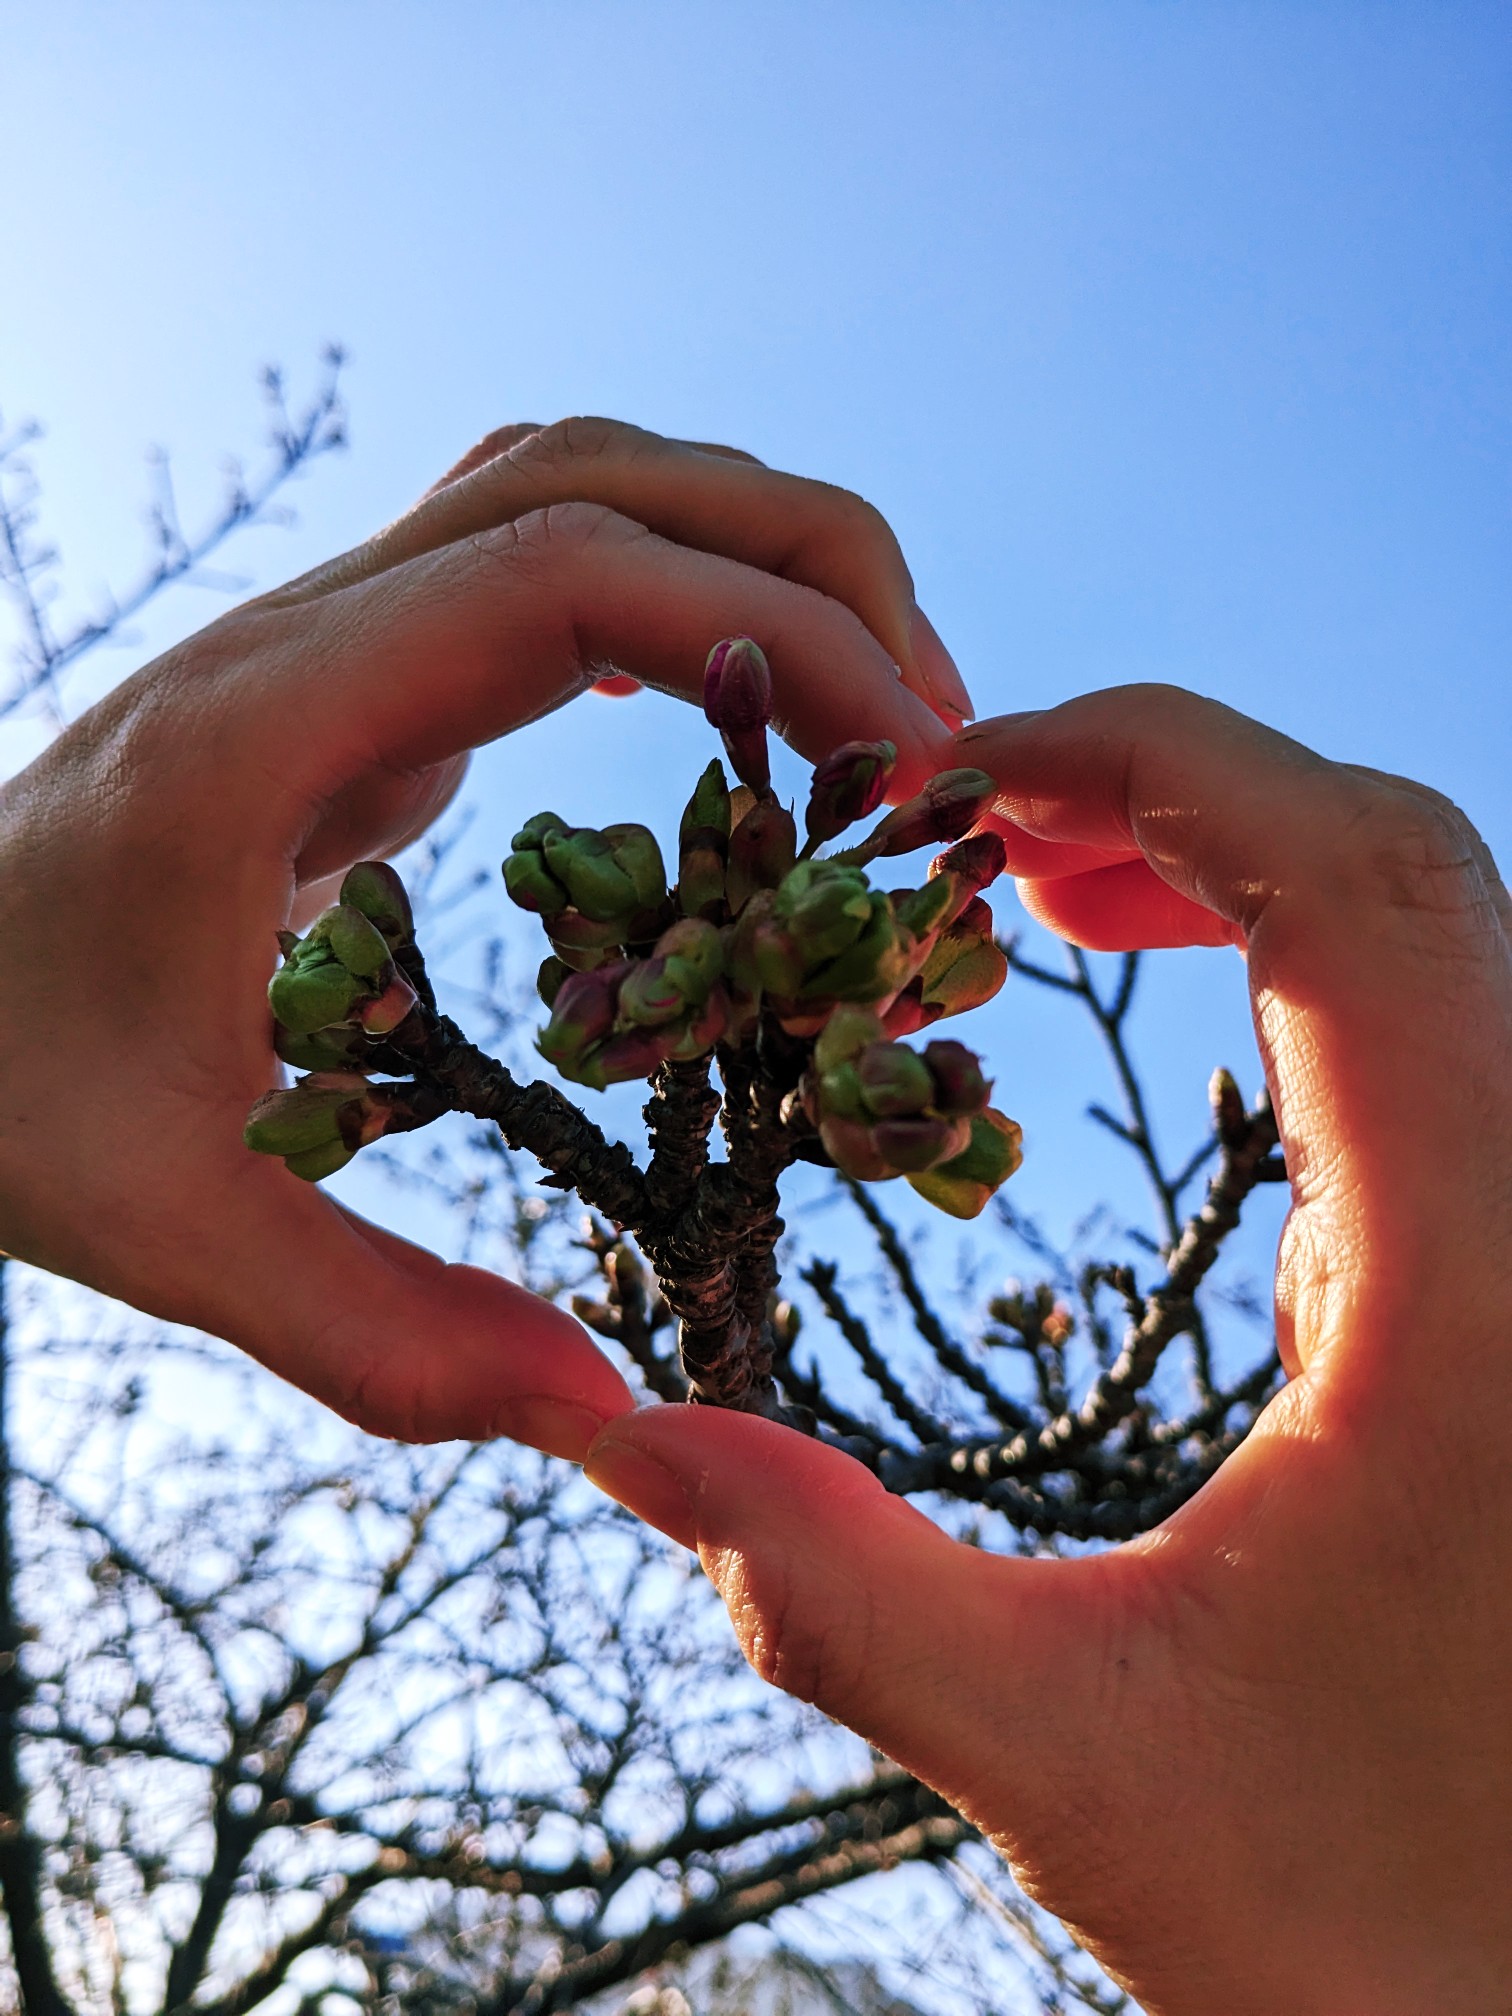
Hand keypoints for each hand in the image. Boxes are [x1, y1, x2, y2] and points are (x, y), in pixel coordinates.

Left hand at [0, 418, 961, 1450]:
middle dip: (806, 567)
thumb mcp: (170, 1223)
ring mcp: (322, 642)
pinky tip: (729, 718)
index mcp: (268, 726)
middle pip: (595, 476)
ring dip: (741, 551)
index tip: (905, 763)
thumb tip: (603, 1410)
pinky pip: (533, 564)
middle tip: (938, 732)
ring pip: (567, 485)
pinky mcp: (345, 683)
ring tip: (870, 704)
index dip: (772, 635)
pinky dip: (669, 599)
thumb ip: (383, 1330)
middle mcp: (302, 638)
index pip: (564, 575)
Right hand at [585, 686, 1511, 2013]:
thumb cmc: (1367, 1923)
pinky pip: (1449, 1020)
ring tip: (1042, 884)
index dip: (1141, 759)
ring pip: (1439, 924)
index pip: (1343, 877)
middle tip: (966, 831)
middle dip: (1170, 788)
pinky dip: (1304, 951)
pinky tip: (1182, 1008)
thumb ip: (835, 1593)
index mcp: (1466, 1286)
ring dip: (1240, 859)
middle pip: (1400, 855)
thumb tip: (624, 1440)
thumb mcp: (1072, 1761)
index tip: (950, 781)